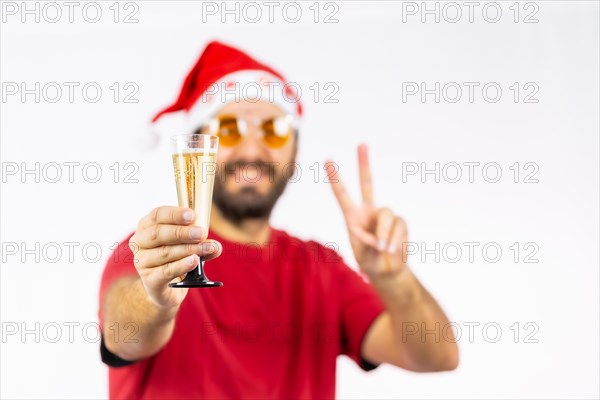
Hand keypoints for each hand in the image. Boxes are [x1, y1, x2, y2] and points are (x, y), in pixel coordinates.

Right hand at [128, 206, 221, 308]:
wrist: (167, 287)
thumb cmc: (176, 258)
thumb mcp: (189, 245)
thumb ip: (201, 242)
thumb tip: (216, 246)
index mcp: (147, 226)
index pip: (157, 215)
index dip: (175, 214)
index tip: (192, 216)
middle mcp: (140, 242)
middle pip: (158, 233)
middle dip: (182, 233)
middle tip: (201, 233)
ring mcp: (142, 262)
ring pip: (165, 253)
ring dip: (188, 249)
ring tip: (206, 248)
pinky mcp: (149, 279)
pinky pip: (166, 271)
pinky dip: (182, 265)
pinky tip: (194, 261)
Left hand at [325, 144, 407, 279]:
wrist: (387, 271)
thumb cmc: (370, 262)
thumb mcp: (363, 256)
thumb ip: (369, 245)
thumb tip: (382, 237)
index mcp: (353, 217)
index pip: (342, 195)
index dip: (335, 179)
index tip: (327, 160)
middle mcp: (368, 211)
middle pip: (367, 183)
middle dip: (364, 164)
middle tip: (361, 143)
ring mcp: (384, 216)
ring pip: (387, 213)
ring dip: (384, 233)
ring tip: (382, 249)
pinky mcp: (400, 223)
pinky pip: (399, 225)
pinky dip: (395, 240)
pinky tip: (392, 250)